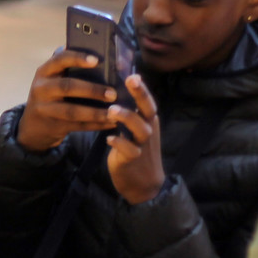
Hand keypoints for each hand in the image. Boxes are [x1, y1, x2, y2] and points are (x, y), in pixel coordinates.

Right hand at [15, 49, 117, 151]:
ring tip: (114, 112)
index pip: (59, 60)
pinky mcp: (53, 126)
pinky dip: (96, 125)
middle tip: (113, 93)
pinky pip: (77, 126)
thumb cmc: (52, 94)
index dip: (77, 58)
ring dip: (95, 112)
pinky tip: (111, 123)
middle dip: (92, 90)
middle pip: (67, 87)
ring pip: (72, 111)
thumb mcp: (53, 79)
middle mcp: (42, 88)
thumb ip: (70, 68)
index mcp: (44, 72)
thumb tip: (105, 57)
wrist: (33, 125)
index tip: (96, 60)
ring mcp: (45, 109)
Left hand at [107, 74, 166, 205]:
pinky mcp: (134, 158)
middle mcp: (148, 129)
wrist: (144, 184)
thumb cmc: (135, 151)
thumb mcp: (134, 131)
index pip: (147, 100)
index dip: (141, 87)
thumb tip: (111, 92)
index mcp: (148, 120)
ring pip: (139, 128)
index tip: (133, 73)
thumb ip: (128, 114)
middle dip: (140, 94)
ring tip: (111, 111)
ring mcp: (142, 144)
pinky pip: (129, 149)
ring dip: (126, 118)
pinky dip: (120, 143)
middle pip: (148, 109)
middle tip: (131, 79)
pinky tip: (109, 139)